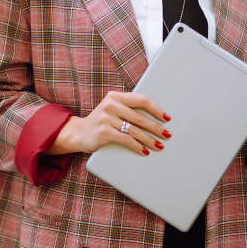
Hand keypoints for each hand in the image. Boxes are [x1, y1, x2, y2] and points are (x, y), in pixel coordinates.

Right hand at [47, 91, 170, 155]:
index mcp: (115, 96)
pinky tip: (144, 151)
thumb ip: (128, 109)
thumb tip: (155, 117)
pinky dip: (138, 147)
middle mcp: (110, 105)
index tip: (166, 118)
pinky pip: (126, 140)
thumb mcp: (113, 109)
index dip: (156, 109)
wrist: (79, 132)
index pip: (141, 100)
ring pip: (135, 130)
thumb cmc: (102, 121)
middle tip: (167, 134)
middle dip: (156, 127)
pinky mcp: (104, 131)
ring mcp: (106, 118)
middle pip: (140, 117)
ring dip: (150, 139)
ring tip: (159, 145)